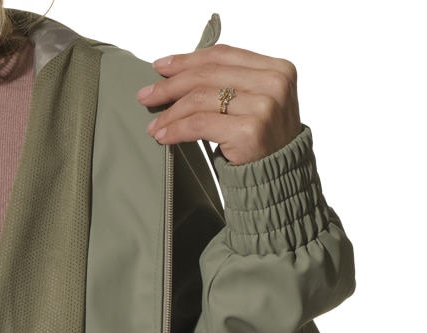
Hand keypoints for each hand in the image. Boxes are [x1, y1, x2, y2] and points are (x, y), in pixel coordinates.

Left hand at [136, 44, 301, 165]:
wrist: (280, 182)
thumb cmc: (264, 144)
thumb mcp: (255, 103)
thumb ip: (232, 82)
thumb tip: (180, 71)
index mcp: (278, 68)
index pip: (223, 55)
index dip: (188, 59)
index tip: (161, 67)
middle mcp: (274, 83)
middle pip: (209, 74)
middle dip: (171, 84)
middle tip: (147, 96)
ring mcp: (264, 106)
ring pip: (200, 98)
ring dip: (170, 112)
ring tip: (154, 124)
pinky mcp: (249, 130)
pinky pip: (200, 124)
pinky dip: (176, 129)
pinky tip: (163, 136)